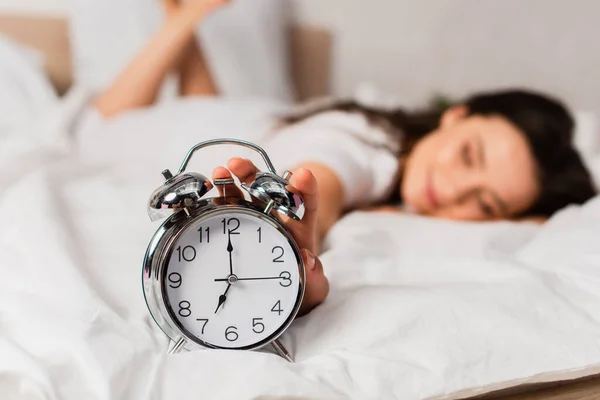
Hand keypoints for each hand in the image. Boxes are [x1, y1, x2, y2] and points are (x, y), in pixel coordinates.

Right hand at [211, 159, 328, 316]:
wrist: (276, 293)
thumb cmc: (300, 286)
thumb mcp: (313, 288)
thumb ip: (316, 281)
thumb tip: (309, 260)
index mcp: (298, 230)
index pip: (306, 204)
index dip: (306, 188)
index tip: (302, 176)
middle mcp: (274, 219)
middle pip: (265, 190)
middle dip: (253, 174)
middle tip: (238, 165)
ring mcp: (251, 221)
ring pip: (242, 195)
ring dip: (230, 181)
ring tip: (219, 172)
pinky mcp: (233, 229)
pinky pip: (223, 212)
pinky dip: (215, 201)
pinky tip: (206, 194)